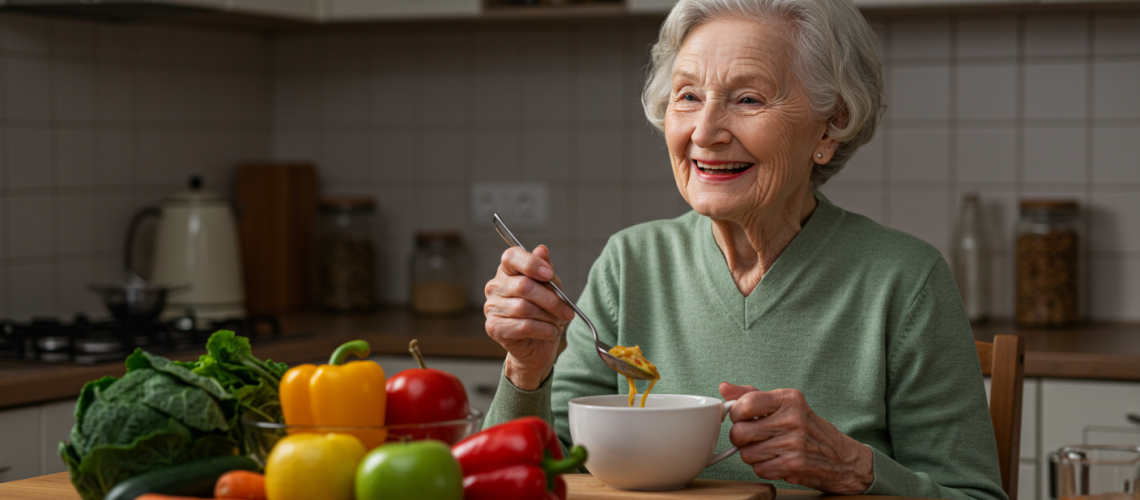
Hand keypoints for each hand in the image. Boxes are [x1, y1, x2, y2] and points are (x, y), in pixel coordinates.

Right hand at [484, 245, 575, 390]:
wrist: (538, 345)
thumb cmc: (544, 312)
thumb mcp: (551, 288)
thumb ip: (546, 270)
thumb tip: (542, 249)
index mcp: (507, 271)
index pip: (511, 257)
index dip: (531, 263)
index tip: (549, 274)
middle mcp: (494, 286)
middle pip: (523, 285)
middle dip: (551, 299)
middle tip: (567, 311)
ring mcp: (491, 307)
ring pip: (524, 308)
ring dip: (548, 317)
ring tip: (558, 323)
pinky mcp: (494, 327)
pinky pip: (523, 326)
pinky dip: (543, 330)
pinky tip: (551, 332)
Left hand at [719, 382, 873, 493]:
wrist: (841, 457)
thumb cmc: (807, 428)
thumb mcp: (784, 404)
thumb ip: (752, 395)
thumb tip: (724, 388)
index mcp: (789, 399)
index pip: (746, 403)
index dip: (736, 413)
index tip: (741, 417)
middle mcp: (792, 419)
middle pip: (740, 432)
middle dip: (740, 438)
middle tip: (751, 437)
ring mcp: (794, 443)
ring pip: (746, 453)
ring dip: (752, 455)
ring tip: (767, 449)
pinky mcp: (794, 465)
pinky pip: (759, 469)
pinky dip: (763, 468)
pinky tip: (775, 460)